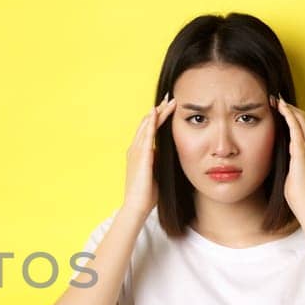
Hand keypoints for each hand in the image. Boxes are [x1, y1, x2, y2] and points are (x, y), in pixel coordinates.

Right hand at [124, 93, 178, 214]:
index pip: (149, 130)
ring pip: (147, 126)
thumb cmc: (147, 194)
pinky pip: (146, 135)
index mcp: (138, 153)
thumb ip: (158, 161)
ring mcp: (136, 152)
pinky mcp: (140, 156)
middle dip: (158, 110)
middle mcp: (135, 149)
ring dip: (157, 112)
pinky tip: (156, 112)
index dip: (158, 118)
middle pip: (147, 124)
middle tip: (169, 97)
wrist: (137, 206)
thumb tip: (165, 153)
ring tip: (168, 101)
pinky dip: (151, 123)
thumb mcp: (155, 173)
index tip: (168, 108)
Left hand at [274, 93, 304, 210]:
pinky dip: (289, 115)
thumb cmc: (296, 190)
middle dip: (289, 107)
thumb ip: (289, 160)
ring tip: (276, 99)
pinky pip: (296, 128)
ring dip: (288, 107)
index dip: (292, 114)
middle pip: (303, 118)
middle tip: (275, 99)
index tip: (278, 107)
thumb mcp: (291, 170)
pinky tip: (281, 108)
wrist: (304, 200)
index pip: (303, 126)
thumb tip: (277, 155)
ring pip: (300, 119)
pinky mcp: (301, 150)